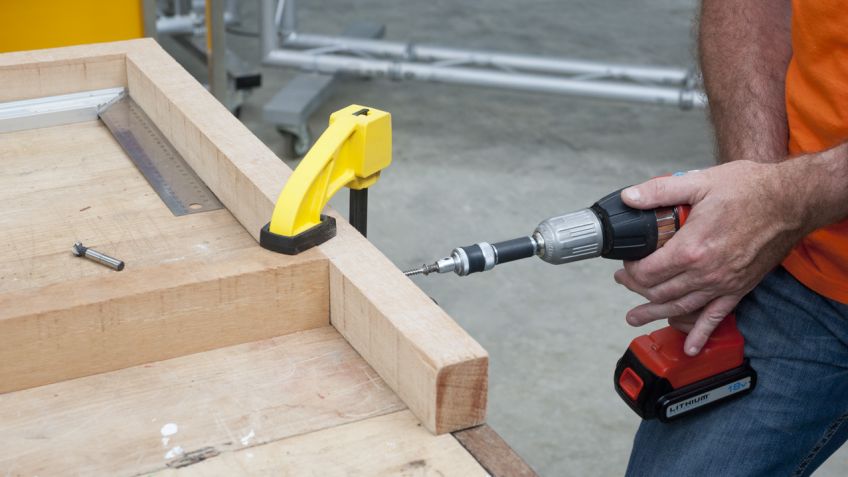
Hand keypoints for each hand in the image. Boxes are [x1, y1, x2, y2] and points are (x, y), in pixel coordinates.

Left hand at [613, 160, 804, 354]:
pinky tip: (691, 347)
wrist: (791, 202)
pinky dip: (701, 333)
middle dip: (636, 289)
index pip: (648, 272)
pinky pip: (716, 317)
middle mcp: (706, 272)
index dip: (631, 270)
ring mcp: (723, 284)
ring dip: (655, 313)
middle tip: (624, 283)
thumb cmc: (751, 190)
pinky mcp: (739, 288)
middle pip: (660, 291)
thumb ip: (659, 191)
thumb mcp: (699, 182)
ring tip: (636, 318)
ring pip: (681, 307)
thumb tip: (629, 198)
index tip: (625, 264)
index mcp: (692, 248)